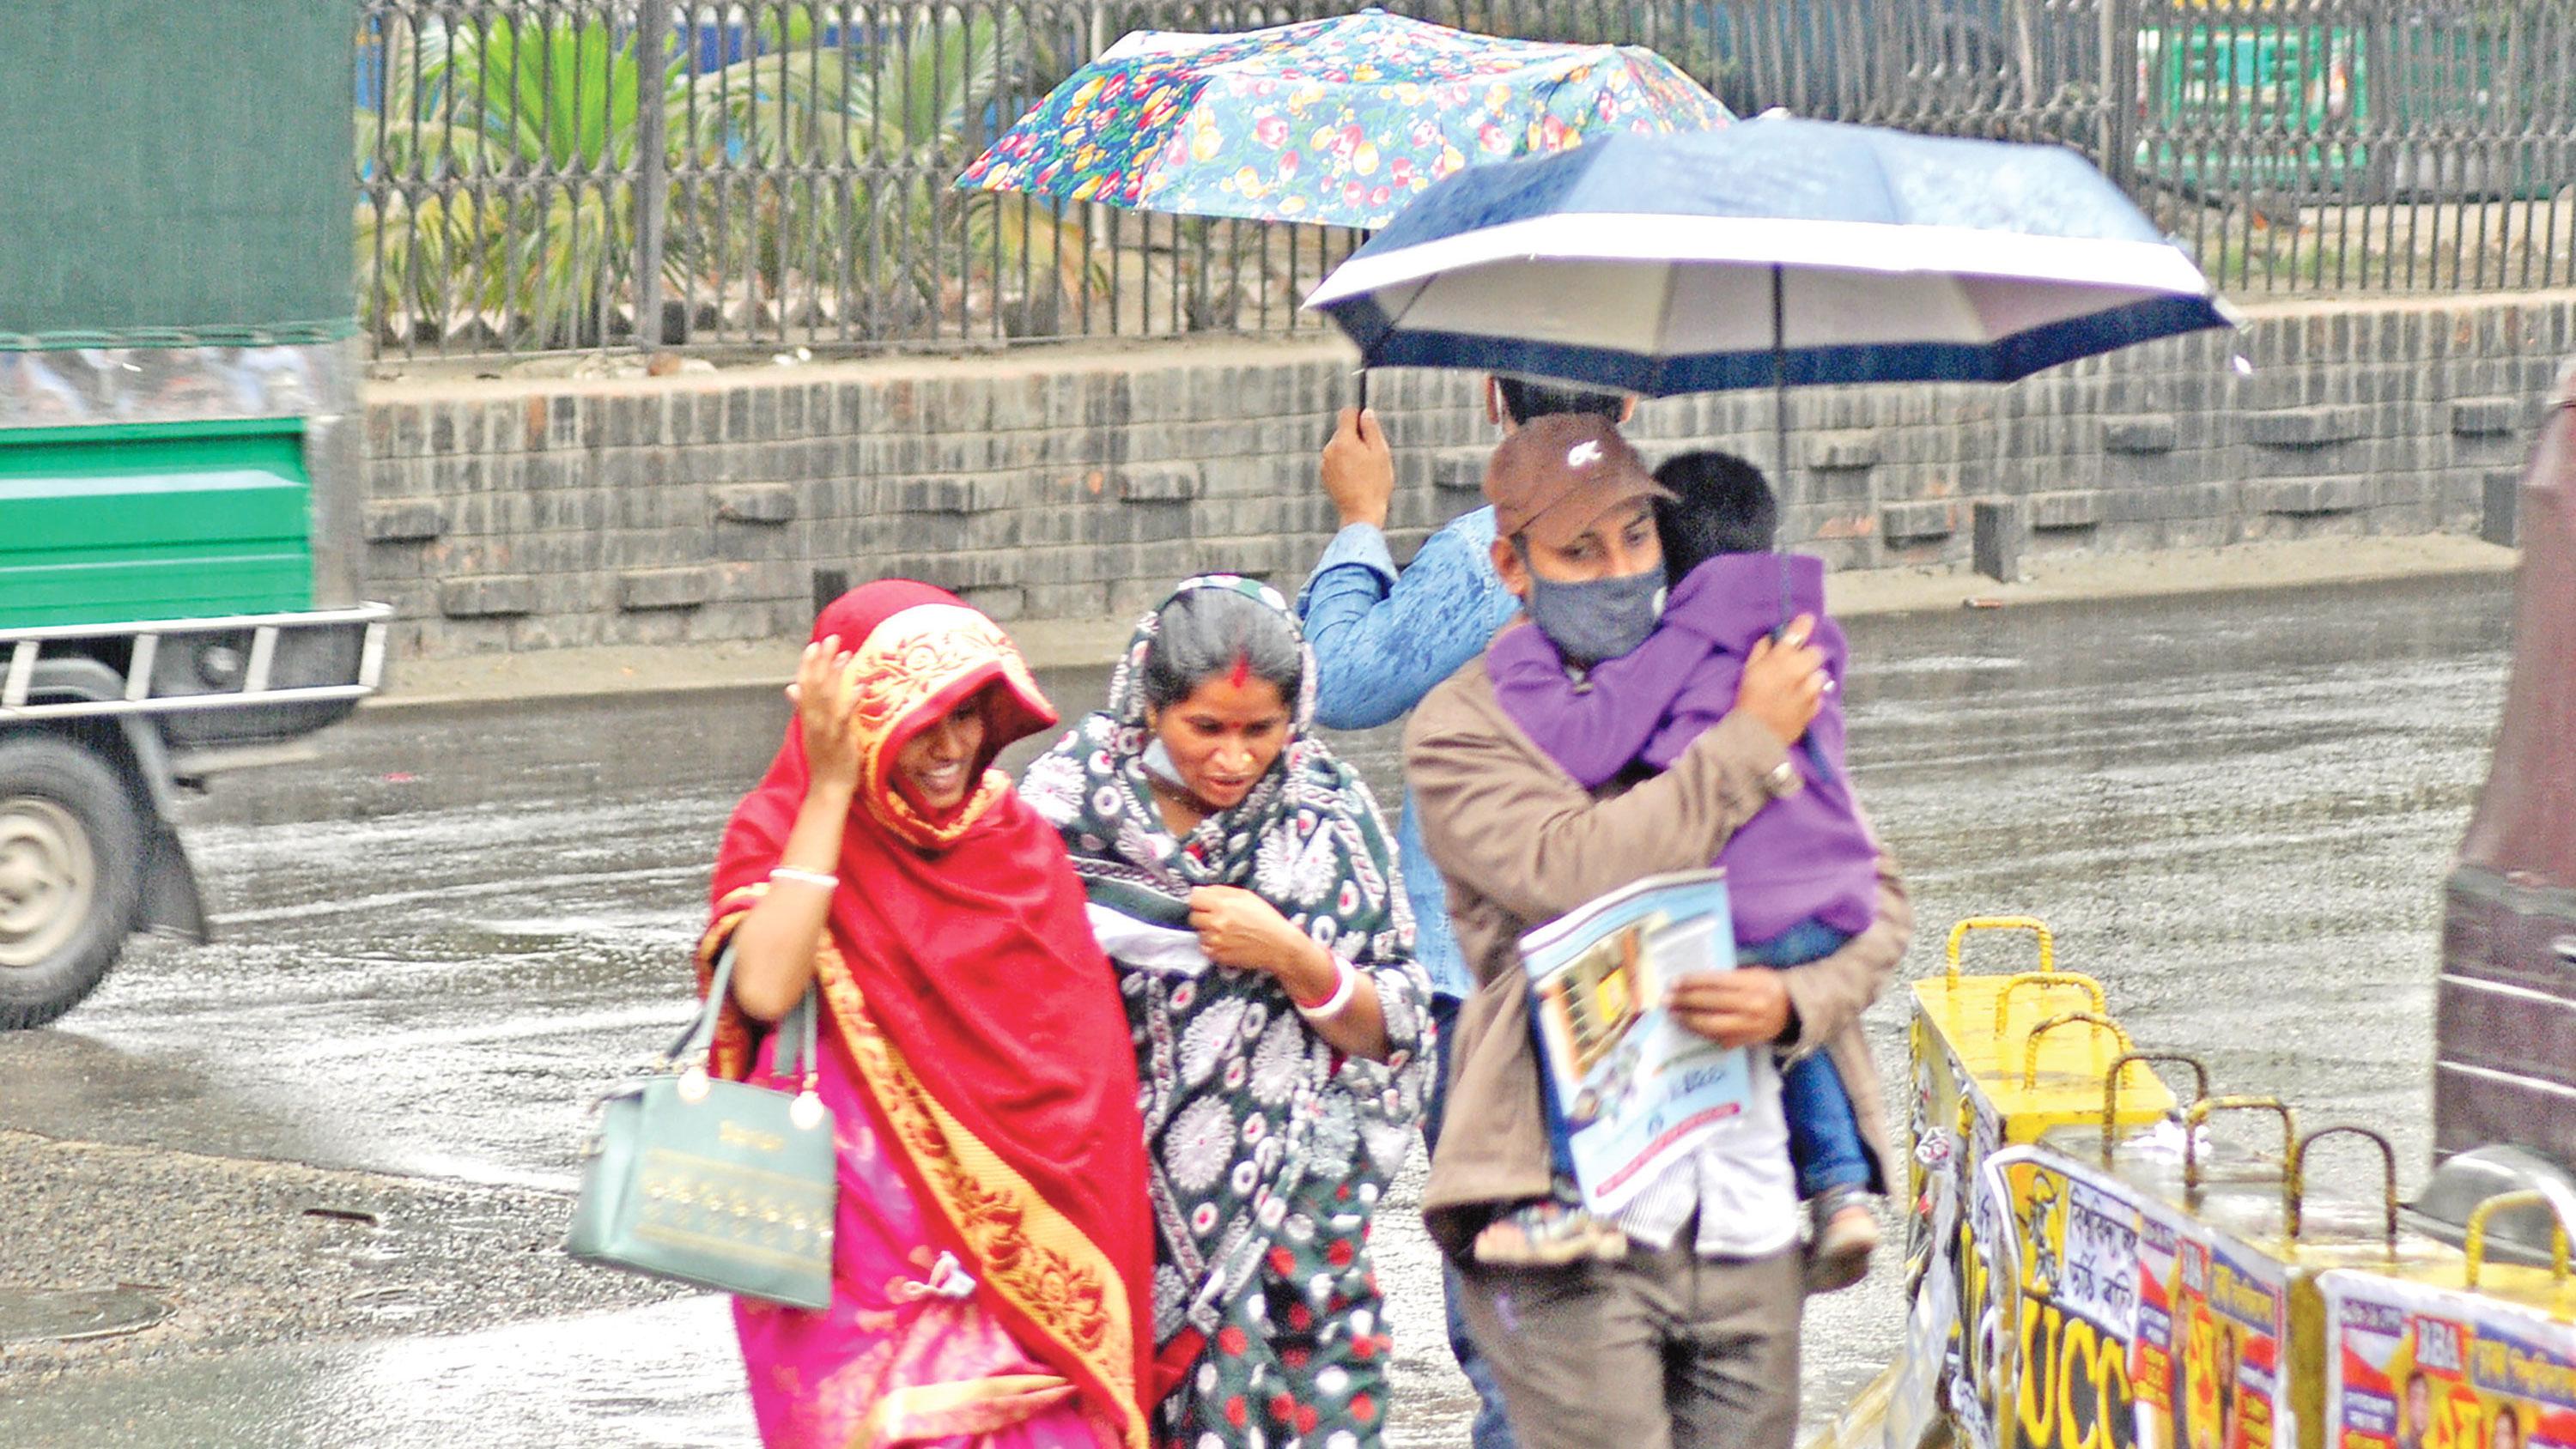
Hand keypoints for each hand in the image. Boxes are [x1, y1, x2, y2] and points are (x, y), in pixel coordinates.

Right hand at [786, 636, 861, 796]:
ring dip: (836, 673)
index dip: (808, 664)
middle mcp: (813, 720)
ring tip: (845, 654)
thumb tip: (791, 687)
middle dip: (822, 660)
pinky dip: (851, 700)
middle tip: (831, 638)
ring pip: (827, 696)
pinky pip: (844, 716)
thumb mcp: (812, 731)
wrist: (828, 788)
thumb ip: (804, 707)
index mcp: (806, 717)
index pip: (804, 685)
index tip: (814, 645)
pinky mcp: (838, 739)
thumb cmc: (825, 759)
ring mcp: (825, 729)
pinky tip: (861, 686)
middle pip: (814, 685)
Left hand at [1188, 886, 1317, 977]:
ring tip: (1227, 932)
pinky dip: (1212, 945)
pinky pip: (1205, 948)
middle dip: (1204, 916)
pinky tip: (1227, 942)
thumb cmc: (1265, 918)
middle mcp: (1216, 922)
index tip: (1206, 903)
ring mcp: (1216, 940)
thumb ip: (1221, 891)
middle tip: (1218, 918)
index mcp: (1223, 904)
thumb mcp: (1246, 896)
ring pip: (1199, 933)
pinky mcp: (1218, 955)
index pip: (1194, 898)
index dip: (1200, 900)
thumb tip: (1199, 890)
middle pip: (1193, 917)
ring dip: (1209, 932)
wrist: (1278, 946)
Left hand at [1320, 406, 1393, 529]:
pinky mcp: (1324, 475)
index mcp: (1344, 441)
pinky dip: (1345, 465)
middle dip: (1357, 438)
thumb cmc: (1375, 483)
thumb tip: (1366, 413)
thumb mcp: (1380, 452)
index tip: (1367, 424)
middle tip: (1371, 455)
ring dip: (1351, 453)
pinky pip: (1336, 462)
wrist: (1361, 512)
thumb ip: (1371, 429)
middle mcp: (1330, 449)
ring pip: (1340, 448)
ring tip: (1364, 471)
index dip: (1359, 415)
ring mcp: (1325, 463)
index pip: (1346, 413)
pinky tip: (1356, 479)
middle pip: (1343, 432)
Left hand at [1668, 968, 1792, 1047]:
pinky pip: (1718, 1038)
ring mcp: (1748, 1027)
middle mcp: (1751, 1007)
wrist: (1792, 1011)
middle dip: (1685, 1002)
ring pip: (1712, 1025)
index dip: (1693, 982)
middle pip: (1711, 1004)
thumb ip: (1728, 978)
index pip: (1716, 982)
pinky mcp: (1745, 1041)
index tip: (1674, 982)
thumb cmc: (1769, 986)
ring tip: (1672, 1014)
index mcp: (1753, 985)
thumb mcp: (1754, 974)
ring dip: (1688, 1020)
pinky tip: (1687, 1026)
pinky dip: (1700, 1032)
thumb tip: (1694, 981)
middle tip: (1666, 1000)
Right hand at [1735, 615, 1826, 746]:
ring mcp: (1810, 689)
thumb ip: (1762, 650)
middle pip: (1817, 652)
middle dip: (1809, 656)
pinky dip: (1812, 695)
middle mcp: (1800, 670)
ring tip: (1800, 686)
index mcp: (1781, 658)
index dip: (1804, 623)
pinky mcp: (1815, 706)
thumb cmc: (1748, 699)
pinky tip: (1800, 701)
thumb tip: (1773, 638)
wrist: (1757, 734)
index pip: (1800, 631)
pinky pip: (1819, 695)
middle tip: (1797, 664)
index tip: (1806, 621)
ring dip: (1812, 677)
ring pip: (1821, 674)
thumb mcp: (1749, 670)